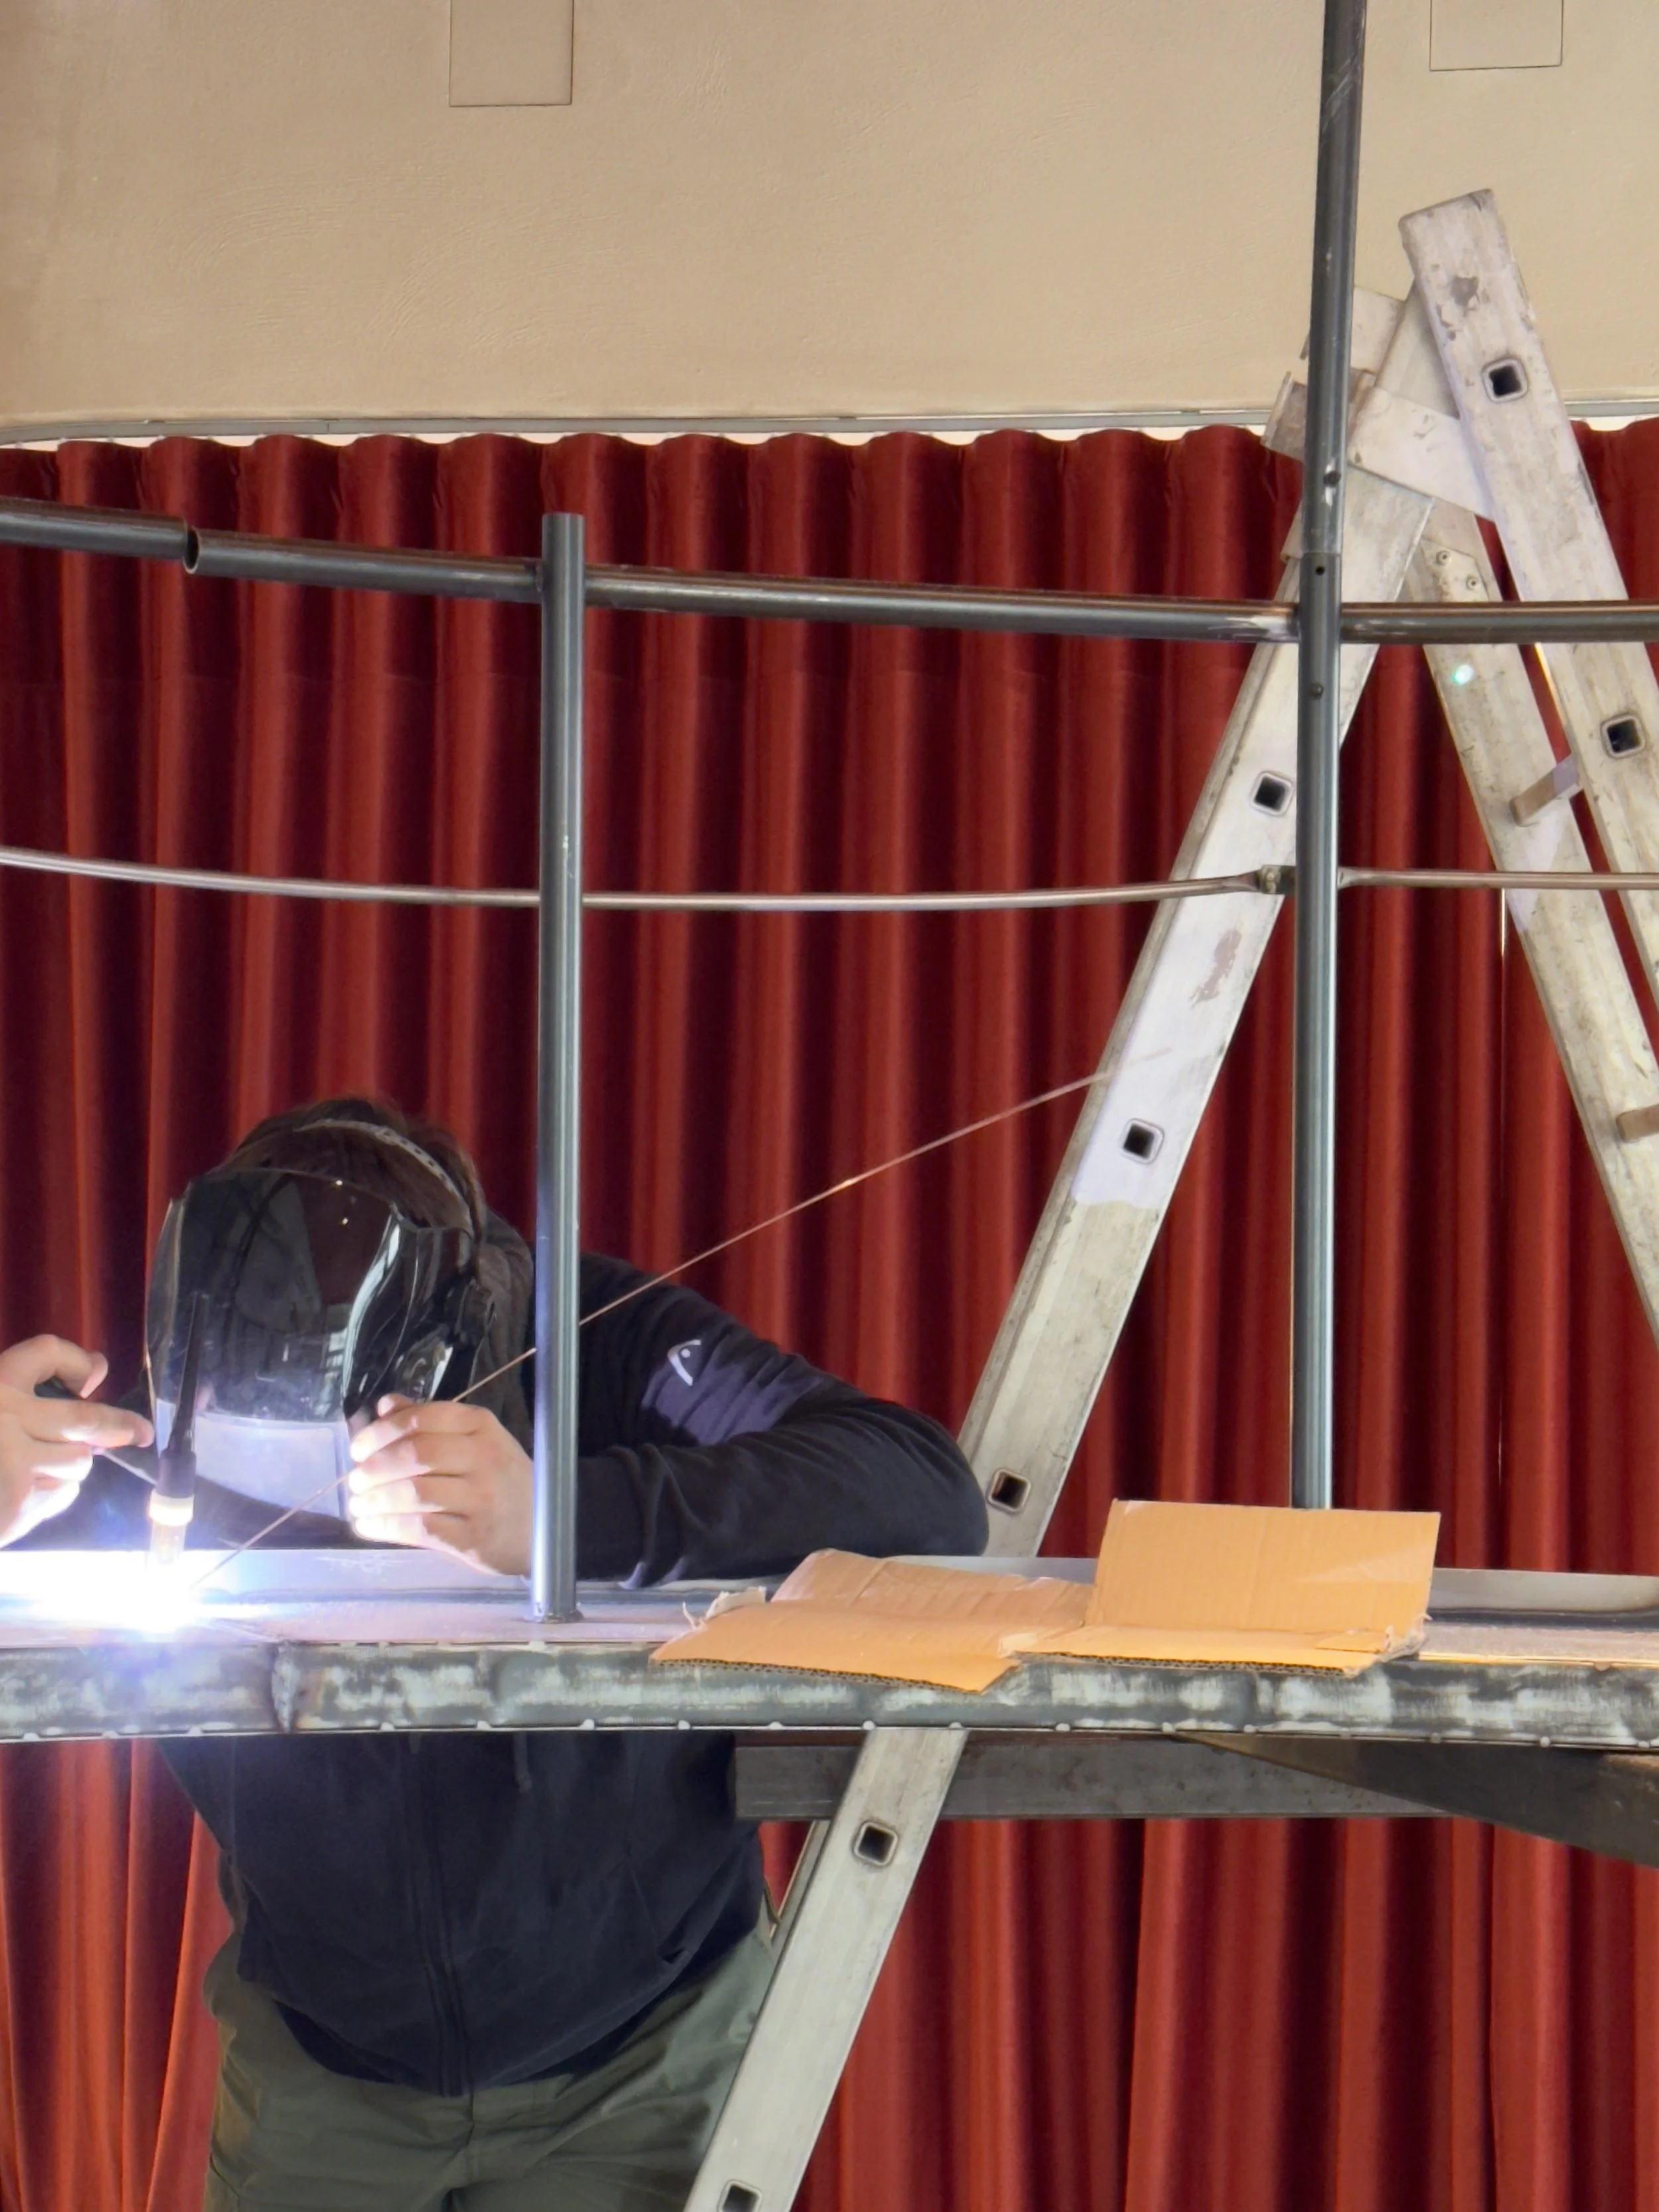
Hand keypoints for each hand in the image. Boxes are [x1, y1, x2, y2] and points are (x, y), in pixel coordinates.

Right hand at [0, 1336, 153, 1545]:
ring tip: (46, 1467)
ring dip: (73, 1464)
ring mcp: (14, 1466)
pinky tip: (26, 1494)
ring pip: (78, 1461)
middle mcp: (5, 1420)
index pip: (45, 1353)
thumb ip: (12, 1395)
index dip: (76, 1360)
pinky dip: (54, 1493)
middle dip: (120, 1425)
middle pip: (84, 1418)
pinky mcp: (17, 1506)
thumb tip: (92, 1373)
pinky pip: (61, 1495)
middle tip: (141, 1431)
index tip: (95, 1371)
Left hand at [346, 1396, 531, 1575]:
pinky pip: (419, 1528)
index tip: (358, 1448)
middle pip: (415, 1453)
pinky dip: (385, 1526)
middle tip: (355, 1480)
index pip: (422, 1419)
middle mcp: (485, 1457)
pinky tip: (369, 1526)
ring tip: (358, 1505)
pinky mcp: (474, 1537)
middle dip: (373, 1467)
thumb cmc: (501, 1482)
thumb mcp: (475, 1443)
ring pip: (413, 1492)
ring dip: (374, 1499)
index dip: (381, 1432)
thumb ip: (431, 1423)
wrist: (545, 1529)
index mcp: (482, 1427)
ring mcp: (482, 1498)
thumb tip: (386, 1405)